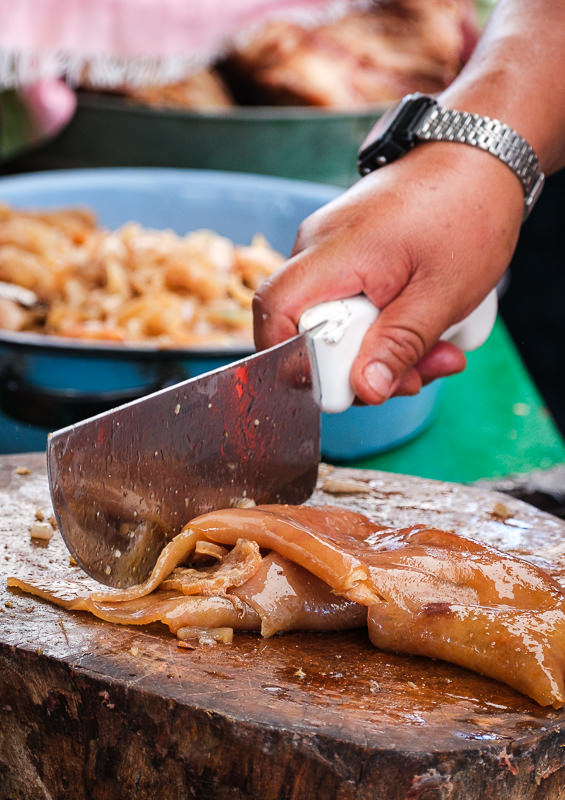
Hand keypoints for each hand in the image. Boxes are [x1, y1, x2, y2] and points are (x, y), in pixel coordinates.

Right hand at [253, 142, 522, 403]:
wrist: (480, 155)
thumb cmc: (468, 211)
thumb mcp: (442, 293)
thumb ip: (399, 345)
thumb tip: (365, 391)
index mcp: (334, 252)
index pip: (275, 311)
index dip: (292, 360)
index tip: (344, 386)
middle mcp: (318, 248)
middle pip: (306, 330)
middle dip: (359, 368)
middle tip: (415, 377)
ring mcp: (330, 252)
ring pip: (334, 325)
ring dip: (381, 352)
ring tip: (437, 353)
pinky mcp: (347, 257)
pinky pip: (350, 307)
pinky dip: (384, 328)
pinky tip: (423, 331)